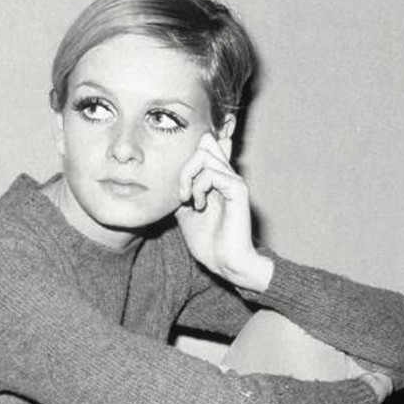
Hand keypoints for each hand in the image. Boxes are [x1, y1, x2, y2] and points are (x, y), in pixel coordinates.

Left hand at [175, 132, 272, 291]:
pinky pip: (212, 173)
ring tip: (187, 199)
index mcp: (217, 179)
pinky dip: (199, 187)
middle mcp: (226, 175)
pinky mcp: (238, 189)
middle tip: (181, 192)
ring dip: (188, 176)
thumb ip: (181, 192)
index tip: (179, 187)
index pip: (206, 144)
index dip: (188, 156)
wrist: (224, 262)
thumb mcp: (184, 213)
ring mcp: (233, 180)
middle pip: (204, 141)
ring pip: (205, 152)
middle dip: (185, 163)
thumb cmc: (207, 242)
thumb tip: (165, 181)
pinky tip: (198, 205)